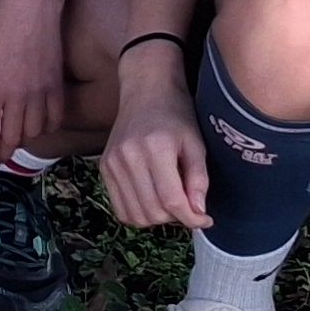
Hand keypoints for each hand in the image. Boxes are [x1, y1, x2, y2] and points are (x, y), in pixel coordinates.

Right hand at [97, 46, 208, 231]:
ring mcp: (112, 162)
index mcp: (155, 147)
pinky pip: (121, 208)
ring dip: (157, 219)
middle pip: (153, 212)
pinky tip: (153, 200)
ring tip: (171, 202)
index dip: (192, 217)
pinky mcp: (104, 167)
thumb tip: (199, 214)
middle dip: (176, 218)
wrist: (146, 91)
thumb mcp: (197, 143)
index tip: (205, 219)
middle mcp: (128, 156)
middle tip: (189, 206)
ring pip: (136, 216)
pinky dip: (139, 213)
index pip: (172, 200)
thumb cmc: (176, 114)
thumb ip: (199, 179)